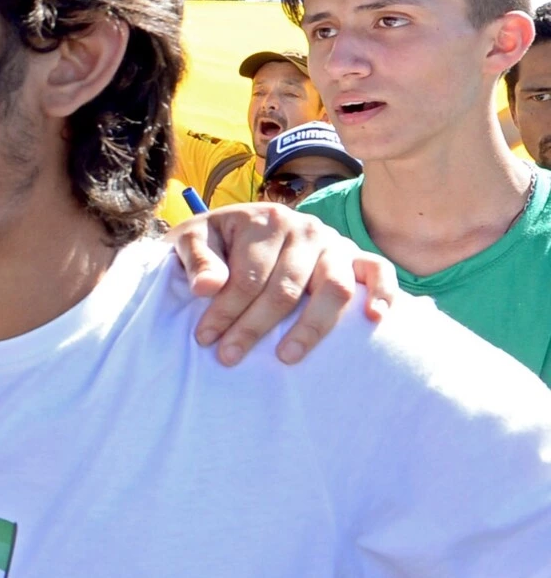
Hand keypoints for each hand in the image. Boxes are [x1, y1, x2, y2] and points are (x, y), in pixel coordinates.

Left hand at [170, 202, 397, 365]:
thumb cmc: (215, 243)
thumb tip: (207, 288)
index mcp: (265, 220)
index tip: (204, 338)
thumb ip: (197, 260)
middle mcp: (305, 228)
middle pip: (286, 288)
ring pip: (333, 288)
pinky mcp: (356, 257)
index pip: (248, 276)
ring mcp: (334, 243)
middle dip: (254, 326)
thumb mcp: (193, 240)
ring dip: (311, 327)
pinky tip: (373, 319)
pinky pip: (379, 271)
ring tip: (287, 357)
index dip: (225, 310)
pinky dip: (383, 293)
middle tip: (229, 357)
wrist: (239, 228)